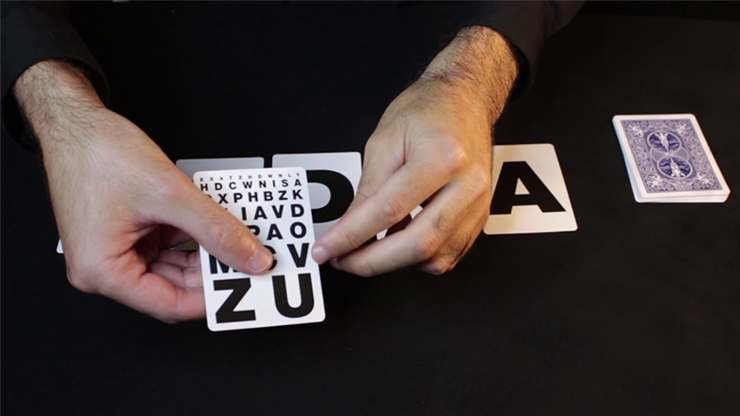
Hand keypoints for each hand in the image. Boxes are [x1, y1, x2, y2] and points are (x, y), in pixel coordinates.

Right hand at [14, 60, 272, 321]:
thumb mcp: (170, 193)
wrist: (75, 121)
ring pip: (173, 267)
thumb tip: (250, 256)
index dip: (211, 297)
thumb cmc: (97, 152)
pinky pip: (166, 246)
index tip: (243, 285)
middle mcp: (104, 268)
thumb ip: (216, 229)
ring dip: (204, 255)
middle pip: (172, 288)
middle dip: (211, 274)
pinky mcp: (126, 234)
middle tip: (247, 262)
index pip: (169, 305)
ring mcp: (115, 251)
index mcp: (102, 270)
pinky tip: (214, 228)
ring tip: (235, 243)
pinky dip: (191, 238)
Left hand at [312, 27, 517, 275]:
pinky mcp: (480, 217)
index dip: (351, 236)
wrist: (465, 99)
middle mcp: (467, 184)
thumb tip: (346, 229)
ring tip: (368, 248)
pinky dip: (418, 258)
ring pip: (435, 258)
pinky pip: (448, 255)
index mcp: (442, 157)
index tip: (326, 250)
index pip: (388, 210)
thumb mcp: (385, 141)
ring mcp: (478, 204)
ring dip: (394, 262)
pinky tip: (398, 243)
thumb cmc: (427, 110)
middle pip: (418, 243)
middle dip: (372, 262)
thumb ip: (366, 189)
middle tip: (343, 261)